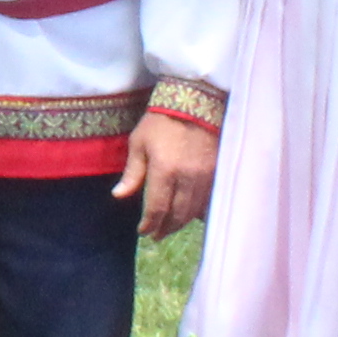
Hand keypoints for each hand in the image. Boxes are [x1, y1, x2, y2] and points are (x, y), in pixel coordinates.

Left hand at [117, 107, 215, 239]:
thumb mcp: (139, 142)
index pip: (157, 209)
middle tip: (156, 234)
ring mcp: (206, 177)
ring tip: (170, 227)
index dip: (150, 224)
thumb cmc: (162, 121)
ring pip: (195, 211)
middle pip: (178, 215)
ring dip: (181, 222)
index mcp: (165, 171)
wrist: (196, 101)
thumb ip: (132, 173)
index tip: (143, 231)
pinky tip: (190, 215)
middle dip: (165, 228)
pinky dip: (198, 212)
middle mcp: (188, 178)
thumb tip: (119, 196)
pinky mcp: (218, 172)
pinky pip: (209, 201)